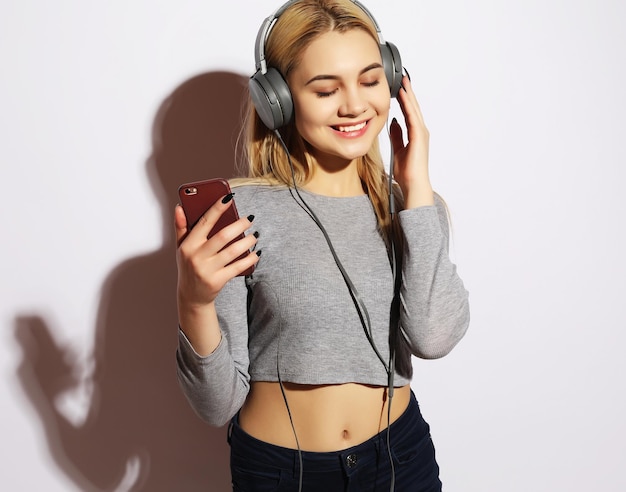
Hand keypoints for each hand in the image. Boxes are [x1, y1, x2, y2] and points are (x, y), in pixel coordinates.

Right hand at [174, 195, 258, 309]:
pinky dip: (250, 259)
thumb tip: (179, 207)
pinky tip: (256, 253)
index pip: (204, 222)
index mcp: (188, 245)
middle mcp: (197, 257)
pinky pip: (238, 267)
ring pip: (232, 251)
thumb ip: (181, 227)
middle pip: (222, 236)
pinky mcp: (217, 281)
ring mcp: (207, 270)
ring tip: (255, 235)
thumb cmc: (188, 266)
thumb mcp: (181, 248)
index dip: (217, 208)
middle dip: (239, 225)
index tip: (229, 197)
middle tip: (250, 218)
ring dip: (247, 241)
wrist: (191, 296)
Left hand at [389, 75, 433, 207]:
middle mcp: (420, 131)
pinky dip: (408, 105)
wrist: (413, 183)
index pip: (408, 112)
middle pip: (413, 107)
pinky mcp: (419, 136)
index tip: (399, 88)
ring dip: (409, 95)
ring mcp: (421, 133)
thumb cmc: (406, 171)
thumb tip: (393, 122)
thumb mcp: (397, 149)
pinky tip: (403, 96)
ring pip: (414, 109)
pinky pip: (413, 117)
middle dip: (408, 92)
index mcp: (415, 134)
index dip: (404, 99)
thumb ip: (397, 135)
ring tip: (403, 81)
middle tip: (403, 78)